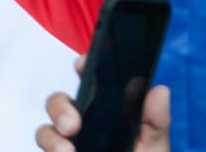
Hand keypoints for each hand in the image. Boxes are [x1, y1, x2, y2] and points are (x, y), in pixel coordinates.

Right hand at [35, 55, 171, 151]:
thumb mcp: (154, 151)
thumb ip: (156, 123)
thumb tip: (159, 89)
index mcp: (109, 114)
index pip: (91, 82)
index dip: (84, 67)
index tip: (82, 63)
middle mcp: (85, 128)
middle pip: (60, 103)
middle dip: (59, 106)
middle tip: (73, 124)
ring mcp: (68, 148)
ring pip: (45, 131)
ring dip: (51, 137)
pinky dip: (50, 151)